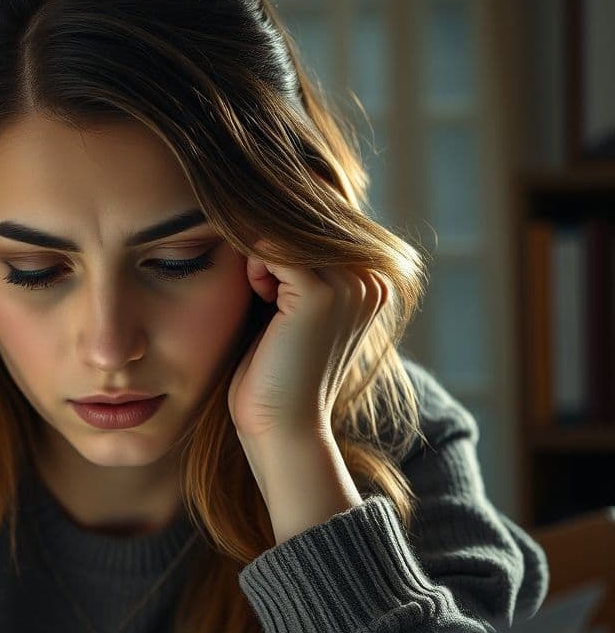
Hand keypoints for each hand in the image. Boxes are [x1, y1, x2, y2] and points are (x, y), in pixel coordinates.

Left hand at [228, 240, 388, 439]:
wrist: (281, 424)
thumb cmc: (278, 366)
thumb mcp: (294, 303)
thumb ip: (299, 260)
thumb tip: (271, 207)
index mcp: (376, 278)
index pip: (320, 221)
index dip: (281, 241)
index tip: (272, 279)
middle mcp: (374, 277)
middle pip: (303, 222)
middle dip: (270, 245)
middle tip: (267, 293)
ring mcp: (351, 285)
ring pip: (284, 233)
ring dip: (261, 258)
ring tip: (267, 300)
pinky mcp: (321, 296)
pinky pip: (270, 249)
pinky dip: (255, 268)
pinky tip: (263, 300)